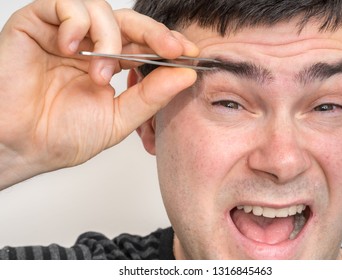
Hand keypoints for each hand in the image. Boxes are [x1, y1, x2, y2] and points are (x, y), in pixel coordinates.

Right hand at [0, 0, 198, 188]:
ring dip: (109, 39)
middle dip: (155, 33)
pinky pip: (65, 4)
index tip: (190, 54)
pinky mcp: (37, 24)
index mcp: (109, 65)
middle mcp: (89, 46)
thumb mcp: (118, 118)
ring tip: (99, 73)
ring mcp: (65, 34)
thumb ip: (151, 96)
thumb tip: (186, 75)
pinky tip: (72, 49)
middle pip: (129, 22)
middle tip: (173, 49)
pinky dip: (76, 23)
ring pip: (100, 9)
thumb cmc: (63, 135)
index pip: (143, 43)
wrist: (23, 145)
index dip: (167, 44)